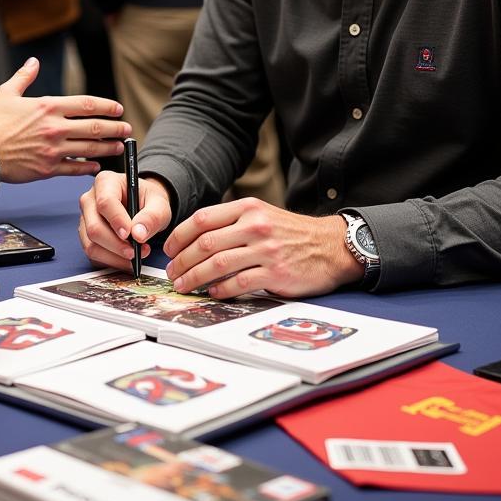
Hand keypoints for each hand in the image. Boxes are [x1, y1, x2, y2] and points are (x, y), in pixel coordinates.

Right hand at [0, 58, 131, 180]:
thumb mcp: (6, 93)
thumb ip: (24, 77)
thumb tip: (33, 62)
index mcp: (48, 106)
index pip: (87, 104)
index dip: (107, 106)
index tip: (118, 109)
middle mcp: (54, 127)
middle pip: (95, 127)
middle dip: (115, 128)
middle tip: (127, 129)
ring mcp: (53, 149)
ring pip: (89, 148)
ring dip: (108, 147)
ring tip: (119, 147)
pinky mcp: (47, 168)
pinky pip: (74, 168)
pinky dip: (88, 167)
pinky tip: (96, 166)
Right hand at [78, 171, 171, 268]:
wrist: (144, 206)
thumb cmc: (148, 200)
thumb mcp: (159, 203)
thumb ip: (152, 216)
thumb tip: (138, 234)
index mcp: (106, 182)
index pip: (105, 202)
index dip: (116, 220)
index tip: (130, 234)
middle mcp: (90, 199)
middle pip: (94, 227)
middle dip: (116, 244)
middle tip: (136, 252)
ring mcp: (86, 219)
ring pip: (91, 244)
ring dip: (114, 256)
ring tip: (136, 255)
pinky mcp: (86, 236)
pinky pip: (93, 254)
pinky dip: (111, 261)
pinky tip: (127, 260)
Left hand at [163, 199, 362, 298]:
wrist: (331, 246)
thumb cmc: (291, 233)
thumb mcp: (262, 215)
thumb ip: (232, 222)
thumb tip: (194, 240)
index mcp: (248, 208)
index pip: (202, 219)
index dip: (179, 235)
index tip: (169, 249)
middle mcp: (255, 225)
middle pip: (205, 243)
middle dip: (182, 261)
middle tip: (172, 274)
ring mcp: (266, 250)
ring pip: (217, 264)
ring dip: (194, 278)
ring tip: (183, 286)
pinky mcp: (276, 273)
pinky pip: (238, 283)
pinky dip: (220, 290)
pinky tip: (212, 293)